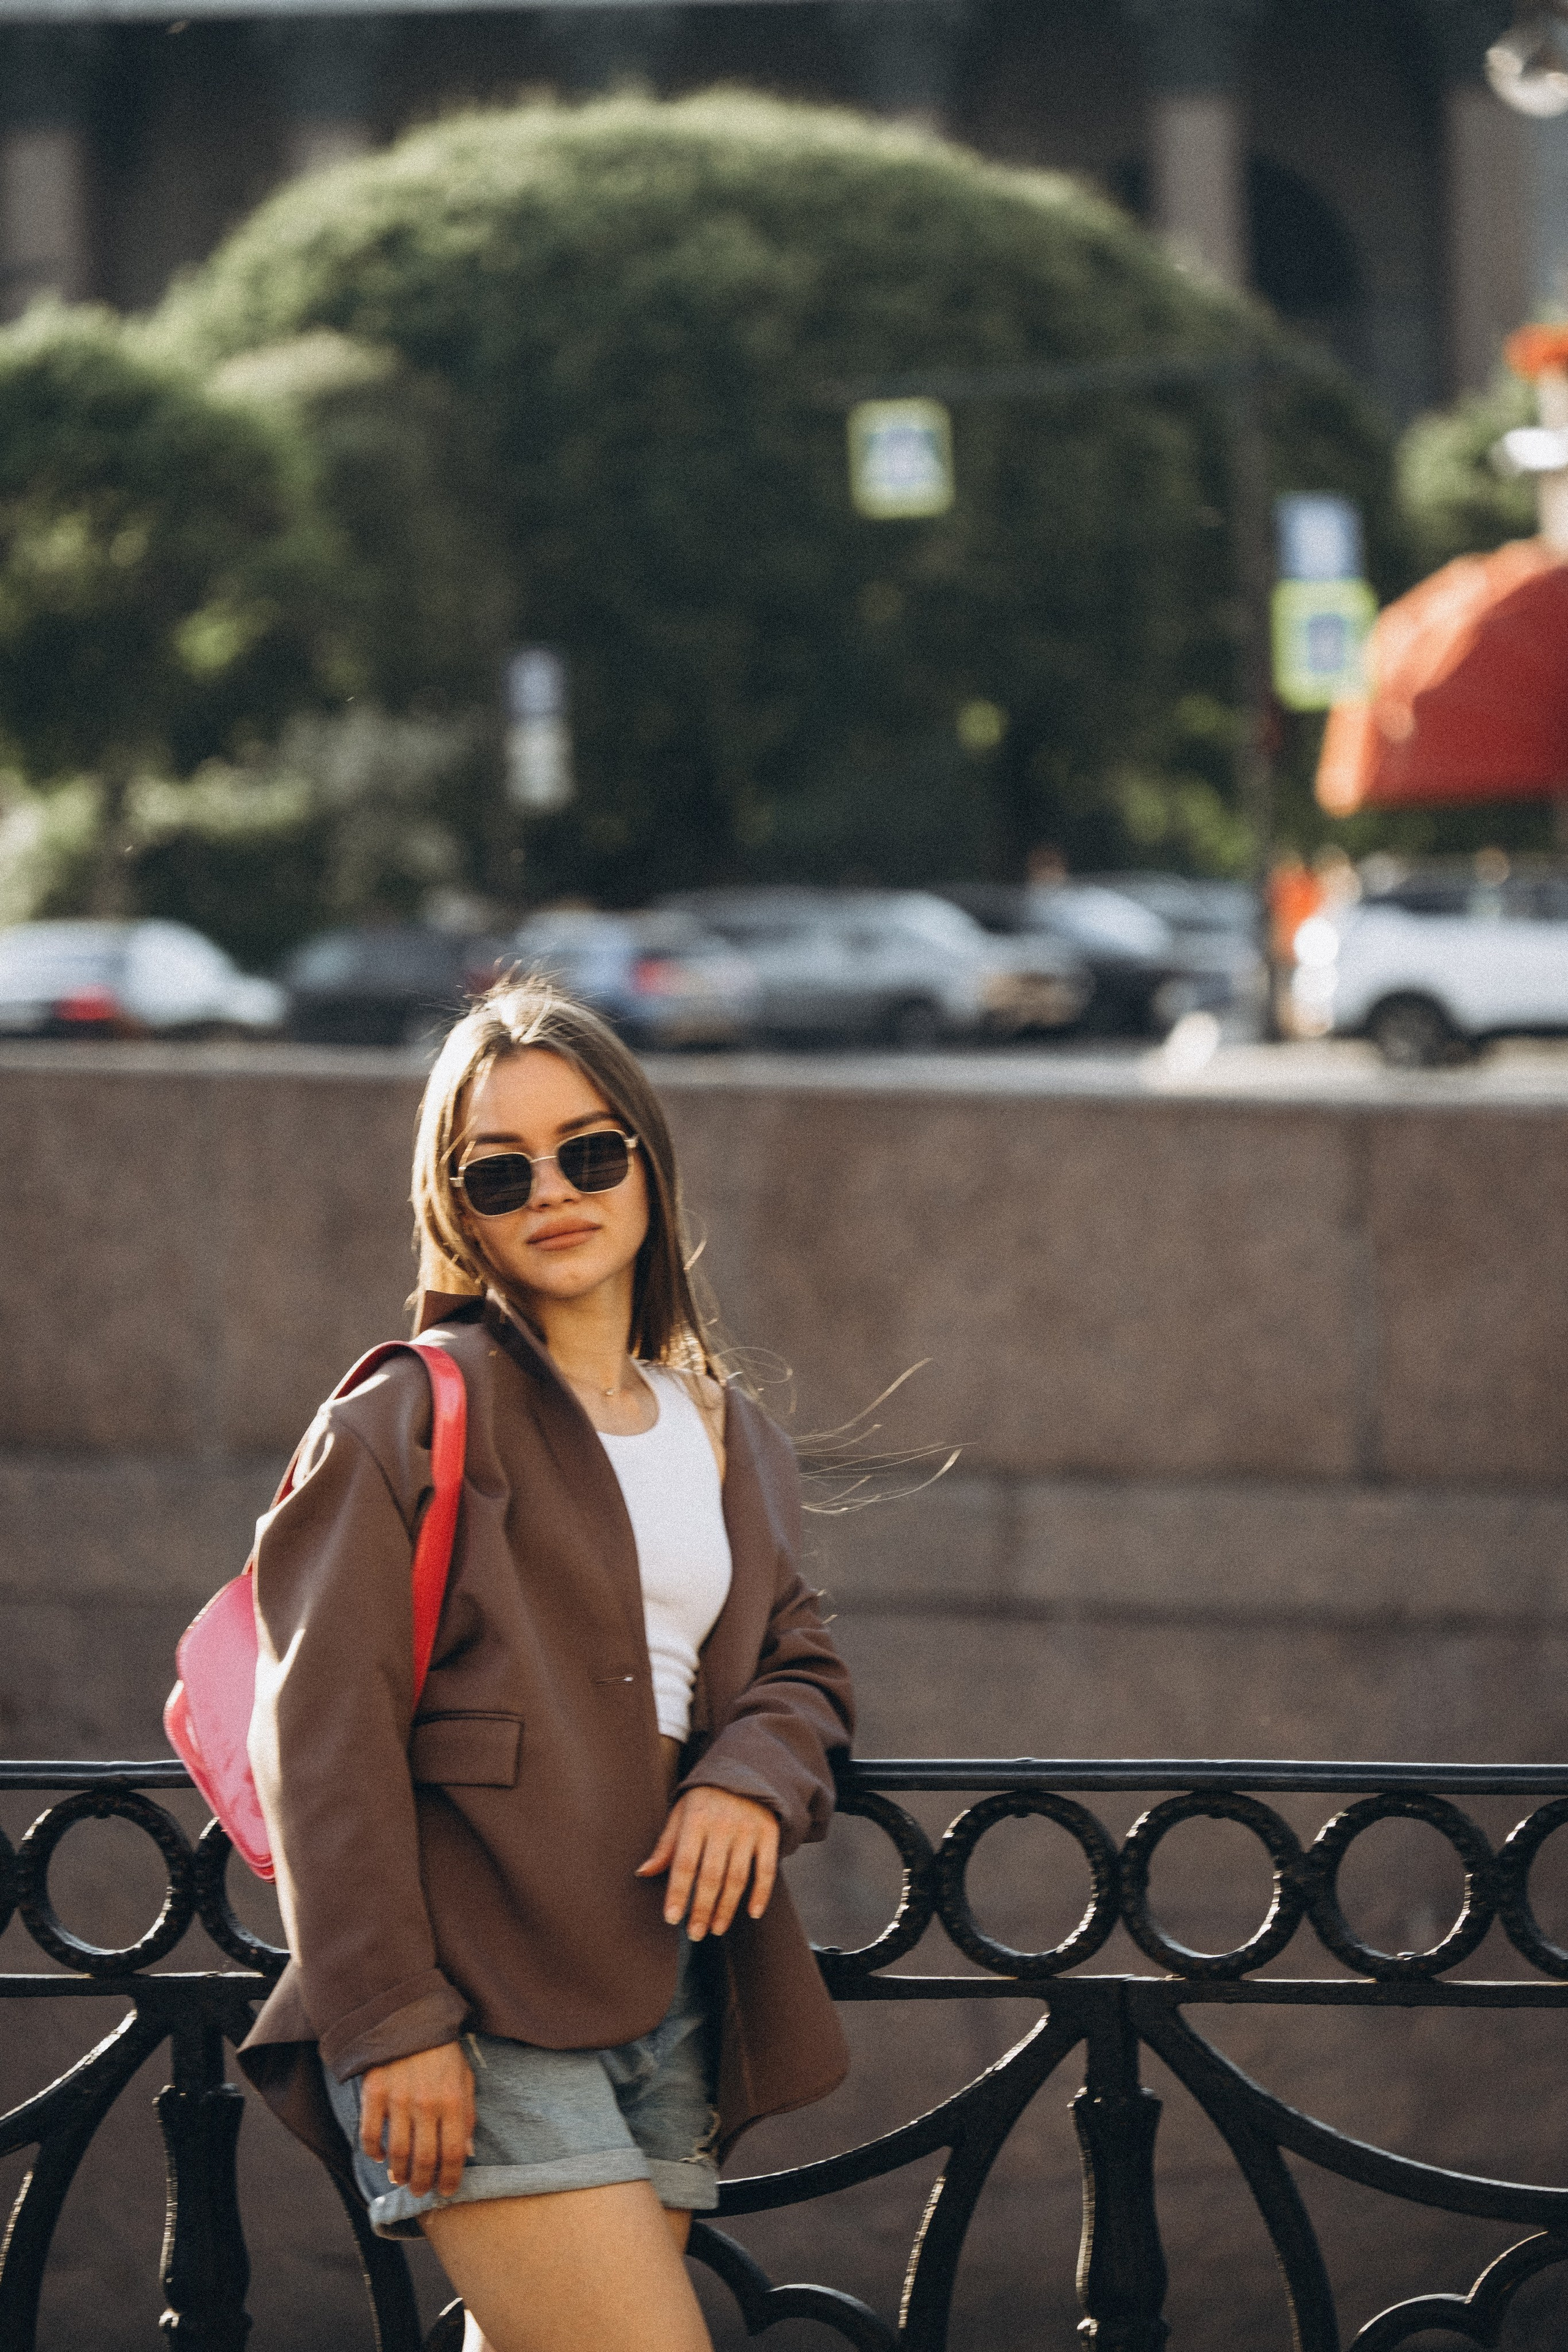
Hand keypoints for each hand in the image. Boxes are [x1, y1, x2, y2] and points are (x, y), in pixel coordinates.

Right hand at [358, 2040, 474, 2198]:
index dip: (450, 2178)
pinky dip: (373, 2152)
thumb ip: (467, 2115)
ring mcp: (398, 2099)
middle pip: (424, 2159)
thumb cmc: (441, 2051)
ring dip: (399, 2173)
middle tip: (420, 2191)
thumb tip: (467, 2152)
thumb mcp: (464, 2078)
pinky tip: (379, 2155)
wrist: (409, 2017)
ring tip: (401, 2178)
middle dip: (422, 2183)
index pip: (454, 2153)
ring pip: (396, 2153)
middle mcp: (426, 2104)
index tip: (446, 2191)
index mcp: (453, 2100)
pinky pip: (369, 2135)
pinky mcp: (374, 2093)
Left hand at [636, 1786, 779, 1939]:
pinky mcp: (769, 1833)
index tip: (672, 1918)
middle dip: (702, 1909)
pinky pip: (766, 1869)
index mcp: (696, 1819)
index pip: (685, 1863)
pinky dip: (761, 1894)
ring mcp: (748, 1830)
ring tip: (716, 1928)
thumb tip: (643, 1872)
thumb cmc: (705, 1798)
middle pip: (711, 1876)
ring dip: (727, 1908)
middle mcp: (723, 1825)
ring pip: (737, 1878)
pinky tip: (753, 1913)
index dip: (678, 1893)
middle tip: (695, 1933)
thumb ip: (666, 1844)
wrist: (746, 1769)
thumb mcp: (681, 1812)